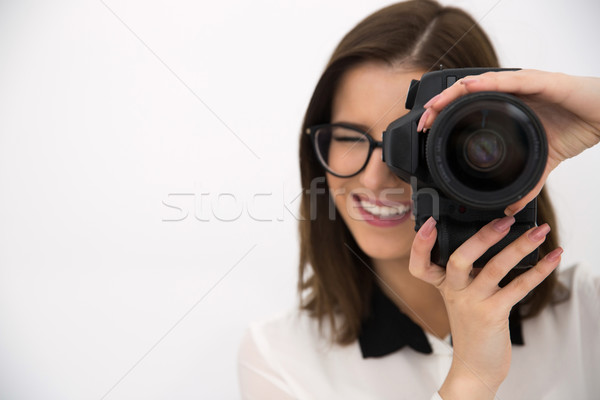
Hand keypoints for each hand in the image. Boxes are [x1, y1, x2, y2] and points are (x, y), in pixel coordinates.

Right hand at [409, 216, 562, 399]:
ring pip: (494, 269)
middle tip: (504, 220)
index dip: (420, 244)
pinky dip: (538, 271)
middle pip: (459, 259)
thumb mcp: (460, 297)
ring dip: (519, 248)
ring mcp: (473, 304)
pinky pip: (518, 288)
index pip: (420, 264)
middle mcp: (454, 292)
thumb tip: (490, 239)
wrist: (476, 365)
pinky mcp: (493, 315)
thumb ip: (467, 272)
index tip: (429, 222)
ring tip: (539, 232)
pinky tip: (552, 259)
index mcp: (443, 285)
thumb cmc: (471, 326)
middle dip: (482, 237)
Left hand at [418, 69, 599, 215]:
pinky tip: (469, 87)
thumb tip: (511, 207)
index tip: (426, 132)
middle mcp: (508, 94)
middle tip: (422, 122)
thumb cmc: (576, 128)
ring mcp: (521, 85)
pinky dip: (486, 84)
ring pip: (478, 83)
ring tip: (434, 106)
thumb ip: (526, 183)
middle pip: (463, 94)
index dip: (443, 117)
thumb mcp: (541, 162)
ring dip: (453, 94)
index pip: (465, 108)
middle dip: (439, 106)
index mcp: (505, 108)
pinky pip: (508, 81)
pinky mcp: (539, 81)